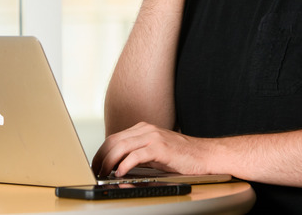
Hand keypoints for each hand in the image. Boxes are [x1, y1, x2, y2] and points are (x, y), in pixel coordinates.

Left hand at [92, 122, 214, 178]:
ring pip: (122, 146)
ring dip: (109, 161)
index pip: (114, 138)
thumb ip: (138, 154)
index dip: (101, 152)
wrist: (205, 155)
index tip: (96, 164)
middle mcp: (147, 130)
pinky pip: (136, 155)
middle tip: (95, 171)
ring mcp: (153, 137)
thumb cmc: (183, 156)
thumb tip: (119, 165)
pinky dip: (125, 164)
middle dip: (101, 157)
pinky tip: (120, 172)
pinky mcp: (160, 147)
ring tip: (104, 172)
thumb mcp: (156, 153)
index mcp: (144, 129)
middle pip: (114, 141)